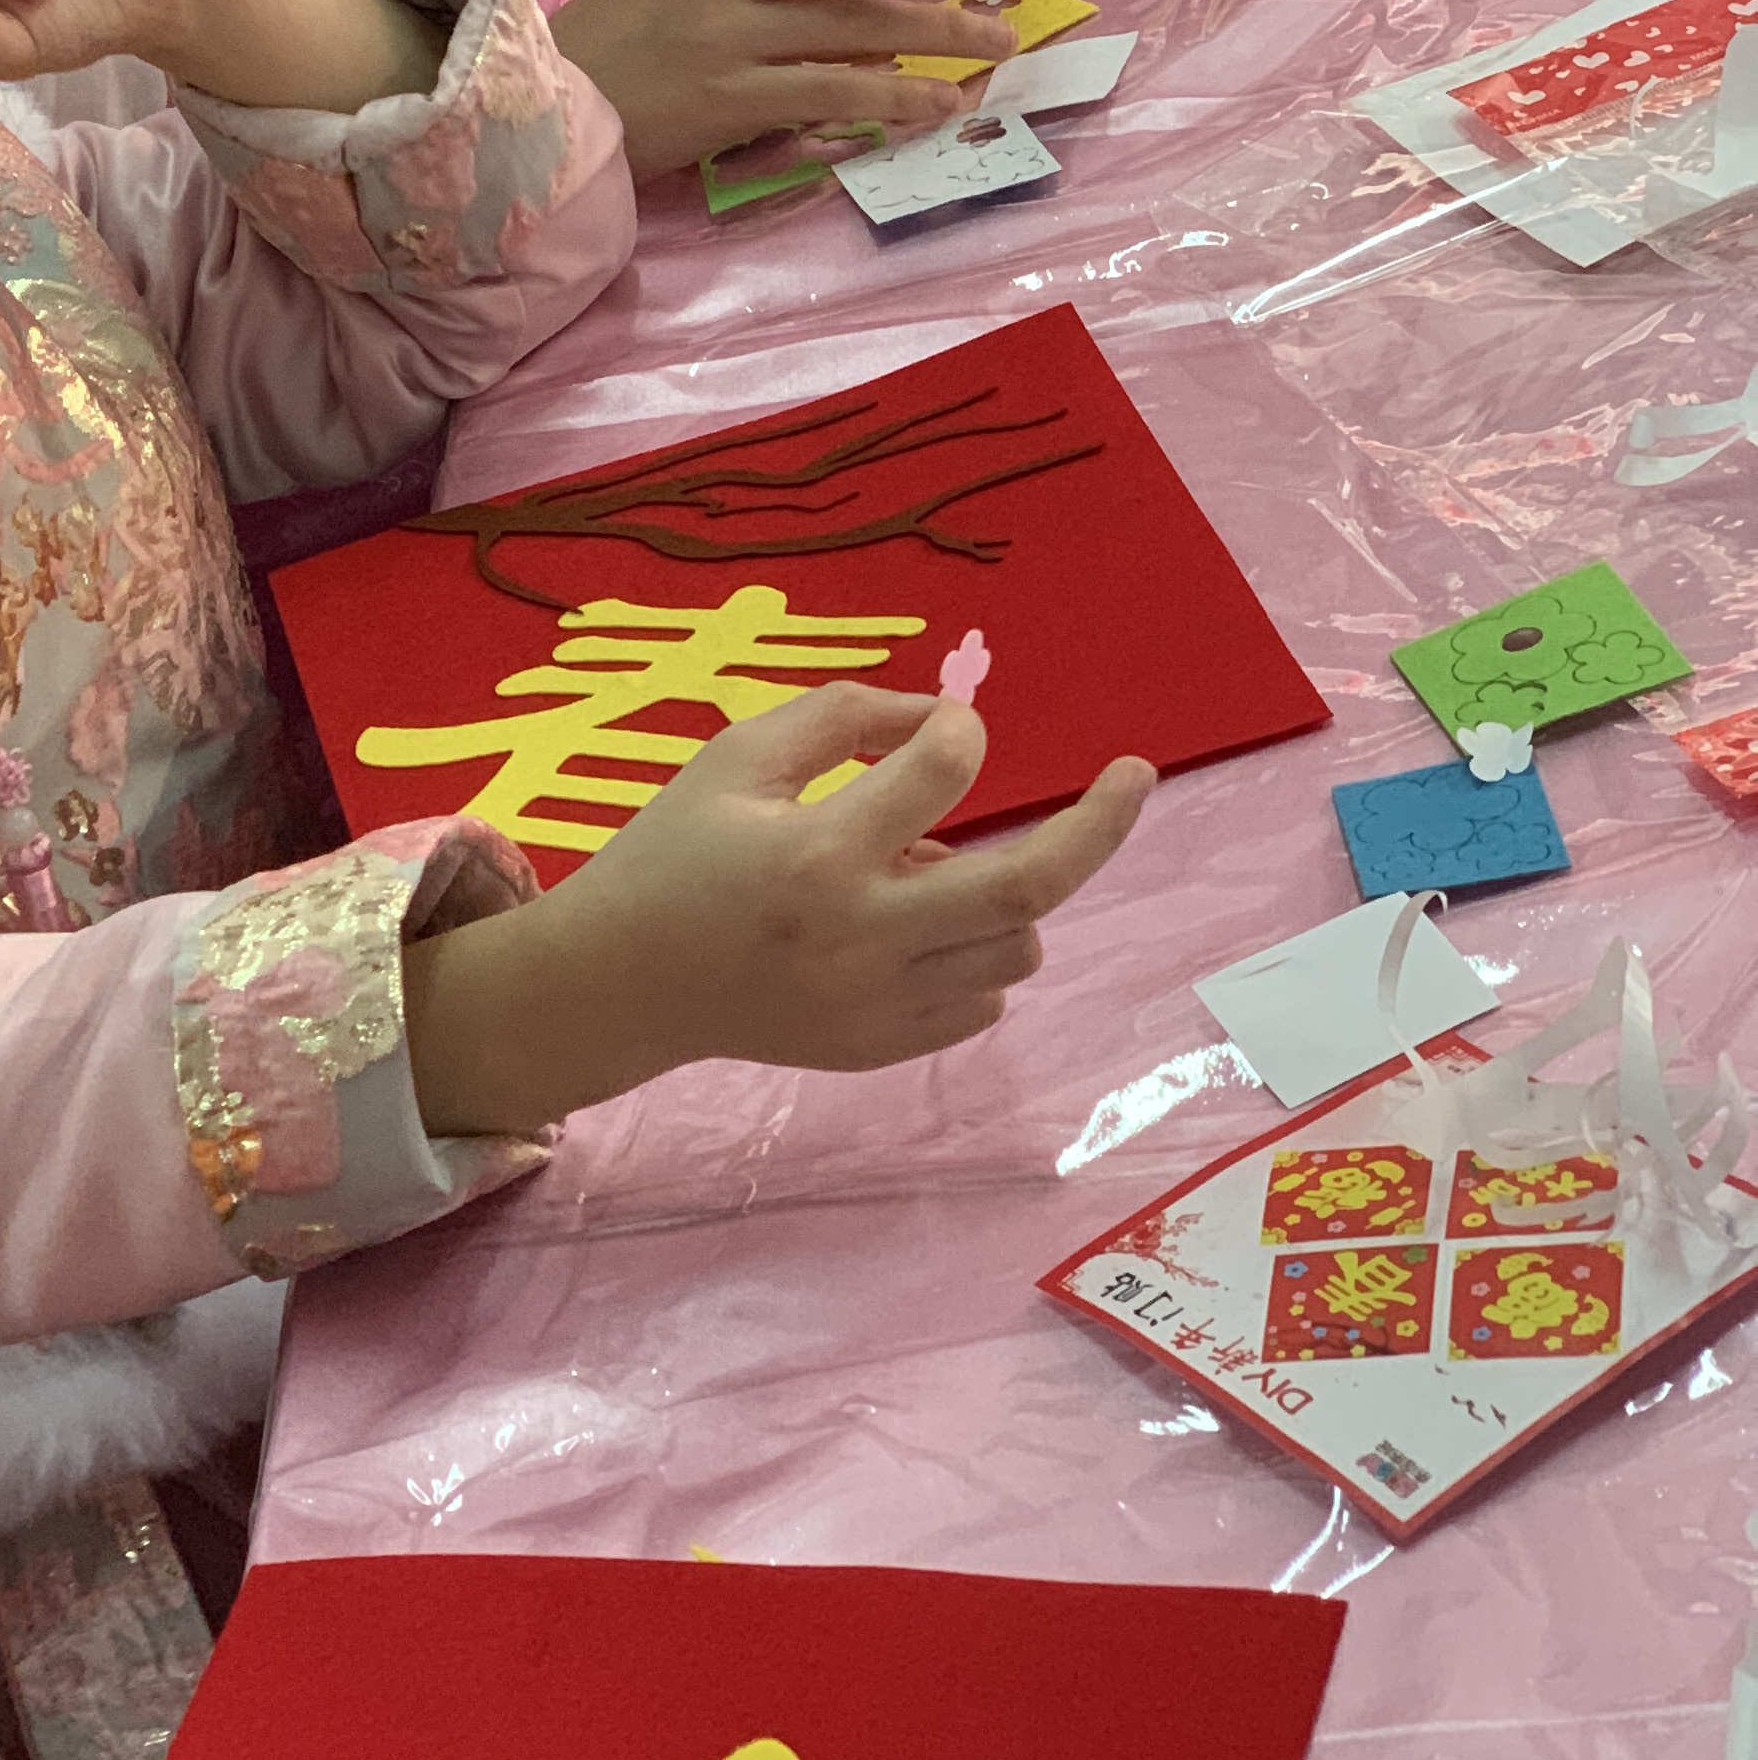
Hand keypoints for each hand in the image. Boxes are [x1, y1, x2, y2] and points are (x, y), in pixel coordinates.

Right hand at [404, 684, 1153, 1125]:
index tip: (943, 724)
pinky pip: (983, 997)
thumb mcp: (736, 756)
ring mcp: (880, 1005)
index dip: (956, 728)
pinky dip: (975, 950)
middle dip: (1099, 824)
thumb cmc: (675, 852)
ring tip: (927, 866)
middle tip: (1136, 774)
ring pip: (1017, 944)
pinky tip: (911, 925)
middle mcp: (862, 936)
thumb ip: (842, 716)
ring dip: (1005, 891)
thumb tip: (943, 712)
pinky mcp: (884, 1047)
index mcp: (818, 853)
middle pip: (1026, 886)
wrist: (622, 983)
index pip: (943, 769)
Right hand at [551, 0, 1020, 174]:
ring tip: (998, 43)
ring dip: (937, 33)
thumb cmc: (608, 47)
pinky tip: (938, 105)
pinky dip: (892, 99)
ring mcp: (729, 35)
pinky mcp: (728, 98)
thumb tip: (851, 4)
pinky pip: (830, 93)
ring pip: (855, 25)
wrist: (534, 108)